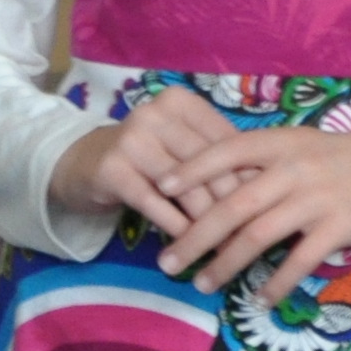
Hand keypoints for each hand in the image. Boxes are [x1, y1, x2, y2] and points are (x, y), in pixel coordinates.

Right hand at [50, 85, 248, 240]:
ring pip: (184, 188)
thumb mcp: (182, 145)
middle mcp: (156, 113)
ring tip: (225, 248)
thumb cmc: (148, 156)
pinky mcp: (112, 169)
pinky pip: (154, 204)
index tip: (268, 209)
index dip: (250, 178)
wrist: (83, 162)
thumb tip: (266, 190)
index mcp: (182, 103)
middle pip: (209, 167)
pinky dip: (175, 227)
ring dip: (206, 223)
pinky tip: (189, 245)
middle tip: (250, 237)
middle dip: (232, 206)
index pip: (227, 143)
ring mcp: (131, 139)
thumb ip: (218, 157)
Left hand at [151, 118, 350, 305]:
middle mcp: (295, 168)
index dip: (191, 169)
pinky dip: (276, 283)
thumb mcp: (307, 146)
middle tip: (167, 261)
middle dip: (194, 237)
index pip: (226, 151)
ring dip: (224, 265)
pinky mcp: (340, 227)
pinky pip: (299, 260)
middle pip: (232, 205)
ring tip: (202, 284)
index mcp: (283, 143)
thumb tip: (220, 187)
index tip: (160, 188)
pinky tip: (261, 300)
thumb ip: (268, 162)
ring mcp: (318, 198)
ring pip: (257, 236)